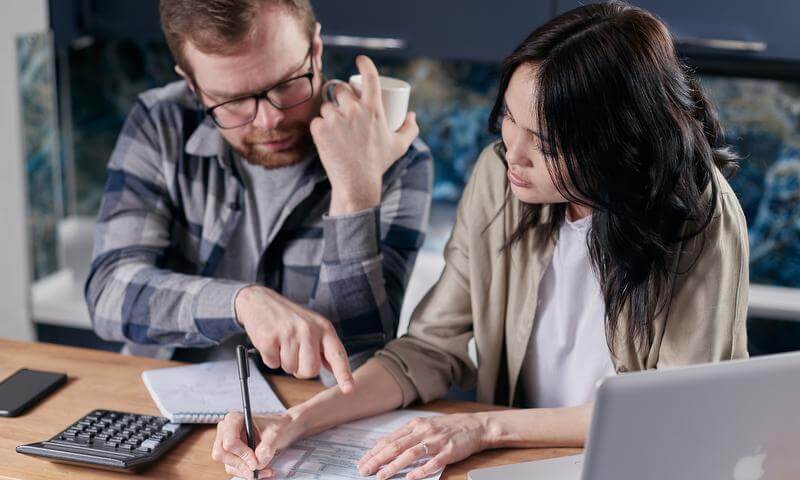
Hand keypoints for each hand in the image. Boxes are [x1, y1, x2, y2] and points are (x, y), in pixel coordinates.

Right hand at [212, 411, 301, 478]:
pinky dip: (247, 472)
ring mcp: (226, 443)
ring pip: (228, 464)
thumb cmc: (277, 426)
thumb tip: (257, 462)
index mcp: (234, 419)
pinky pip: (234, 469)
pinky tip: (261, 470)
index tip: (256, 461)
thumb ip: (267, 447)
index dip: (242, 454)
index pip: (229, 441)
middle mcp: (226, 430)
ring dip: (246, 471)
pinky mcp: (231, 454)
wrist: (282, 429)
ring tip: (265, 470)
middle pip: (221, 454)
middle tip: (256, 469)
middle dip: (241, 464)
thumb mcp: (276, 433)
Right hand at [234, 285, 353, 392]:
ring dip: (284, 361)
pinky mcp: (269, 338)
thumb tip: (334, 369)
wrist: (260, 300)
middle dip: (301, 369)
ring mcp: (289, 333)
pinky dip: (270, 358)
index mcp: (324, 328)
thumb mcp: (313, 325)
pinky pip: (272, 364)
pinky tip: (271, 342)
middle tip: (294, 353)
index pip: (337, 354)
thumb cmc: (289, 317)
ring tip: (281, 342)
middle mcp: (309, 330)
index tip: (349, 389)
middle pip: (310, 370)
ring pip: (290, 369)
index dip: (344, 373)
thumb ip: (324, 347)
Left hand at [310, 55, 418, 213]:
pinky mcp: (320, 130)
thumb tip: (411, 115)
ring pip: (327, 106)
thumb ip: (410, 129)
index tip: (360, 60)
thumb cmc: (379, 164)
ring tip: (335, 127)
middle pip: (341, 90)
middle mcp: (354, 110)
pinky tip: (325, 136)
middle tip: (343, 110)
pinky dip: (320, 127)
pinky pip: (316, 121)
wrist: (357, 183)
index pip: (370, 77)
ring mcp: (335, 119)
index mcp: (374, 109)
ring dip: (329, 113)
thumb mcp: (399, 146)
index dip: (365, 63)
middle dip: (341, 96)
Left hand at [356, 413, 490, 479]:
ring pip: (410, 454)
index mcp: (415, 425)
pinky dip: (421, 471)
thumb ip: (406, 435)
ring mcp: (436, 441)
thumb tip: (383, 444)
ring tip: (381, 476)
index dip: (374, 452)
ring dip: (394, 466)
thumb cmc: (448, 427)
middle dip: (377, 459)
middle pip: (395, 446)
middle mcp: (423, 431)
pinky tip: (410, 478)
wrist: (475, 426)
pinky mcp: (448, 452)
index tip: (362, 461)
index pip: (390, 440)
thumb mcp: (424, 426)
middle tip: (364, 470)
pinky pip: (432, 463)